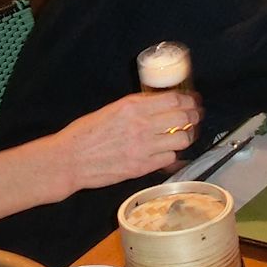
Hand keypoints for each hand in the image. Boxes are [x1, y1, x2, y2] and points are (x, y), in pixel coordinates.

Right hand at [57, 90, 193, 191]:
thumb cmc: (86, 133)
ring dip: (187, 136)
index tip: (193, 101)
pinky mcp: (141, 166)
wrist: (71, 159)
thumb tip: (159, 103)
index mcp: (132, 106)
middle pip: (183, 117)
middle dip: (194, 116)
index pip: (174, 99)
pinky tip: (169, 151)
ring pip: (182, 139)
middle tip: (195, 116)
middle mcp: (141, 125)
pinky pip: (170, 158)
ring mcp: (143, 147)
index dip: (189, 100)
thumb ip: (137, 106)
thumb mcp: (112, 109)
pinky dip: (172, 154)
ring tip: (184, 134)